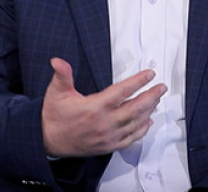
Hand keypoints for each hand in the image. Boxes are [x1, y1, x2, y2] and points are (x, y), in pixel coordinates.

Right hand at [41, 57, 166, 157]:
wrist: (47, 140)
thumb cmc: (54, 116)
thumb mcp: (56, 92)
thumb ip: (62, 75)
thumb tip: (58, 61)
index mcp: (95, 107)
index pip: (123, 91)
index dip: (139, 81)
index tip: (149, 74)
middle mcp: (104, 123)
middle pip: (135, 108)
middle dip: (151, 96)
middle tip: (161, 87)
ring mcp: (108, 136)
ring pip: (136, 123)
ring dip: (149, 111)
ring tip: (157, 100)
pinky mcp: (108, 146)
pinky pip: (130, 139)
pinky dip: (141, 130)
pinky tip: (147, 122)